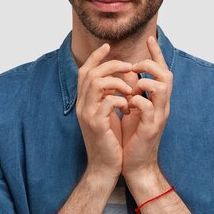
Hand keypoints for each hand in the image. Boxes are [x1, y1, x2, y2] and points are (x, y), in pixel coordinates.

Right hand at [76, 43, 132, 179]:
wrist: (106, 167)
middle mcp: (82, 105)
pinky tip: (128, 106)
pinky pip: (106, 103)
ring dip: (117, 81)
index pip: (84, 71)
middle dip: (111, 65)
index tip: (108, 46)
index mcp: (85, 101)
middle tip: (129, 66)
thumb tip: (126, 74)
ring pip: (96, 83)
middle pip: (90, 73)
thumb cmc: (110, 140)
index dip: (95, 57)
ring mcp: (87, 115)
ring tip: (130, 88)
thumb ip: (113, 93)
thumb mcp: (110, 112)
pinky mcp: (96, 125)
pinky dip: (119, 99)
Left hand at [121, 36, 171, 179]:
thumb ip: (134, 91)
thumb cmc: (132, 136)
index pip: (161, 71)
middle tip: (135, 66)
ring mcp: (158, 117)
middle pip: (167, 75)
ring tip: (132, 87)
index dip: (156, 54)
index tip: (149, 38)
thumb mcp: (132, 109)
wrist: (134, 164)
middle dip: (151, 64)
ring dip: (145, 81)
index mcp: (157, 100)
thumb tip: (129, 73)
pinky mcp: (151, 129)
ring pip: (163, 87)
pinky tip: (127, 105)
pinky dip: (136, 101)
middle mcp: (162, 106)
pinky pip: (148, 107)